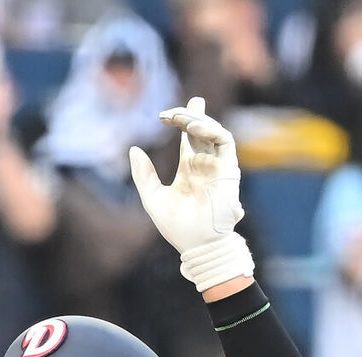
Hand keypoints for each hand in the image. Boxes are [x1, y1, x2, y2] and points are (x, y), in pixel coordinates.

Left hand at [129, 96, 253, 291]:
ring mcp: (217, 165)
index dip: (181, 121)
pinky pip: (224, 140)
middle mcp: (204, 165)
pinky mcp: (229, 168)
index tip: (163, 115)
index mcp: (189, 170)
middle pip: (201, 129)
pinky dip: (210, 129)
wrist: (198, 245)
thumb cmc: (178, 227)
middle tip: (176, 107)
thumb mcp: (152, 198)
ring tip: (180, 117)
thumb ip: (144, 175)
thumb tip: (133, 149)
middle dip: (192, 113)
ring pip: (212, 131)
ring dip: (197, 120)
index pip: (188, 138)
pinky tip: (192, 127)